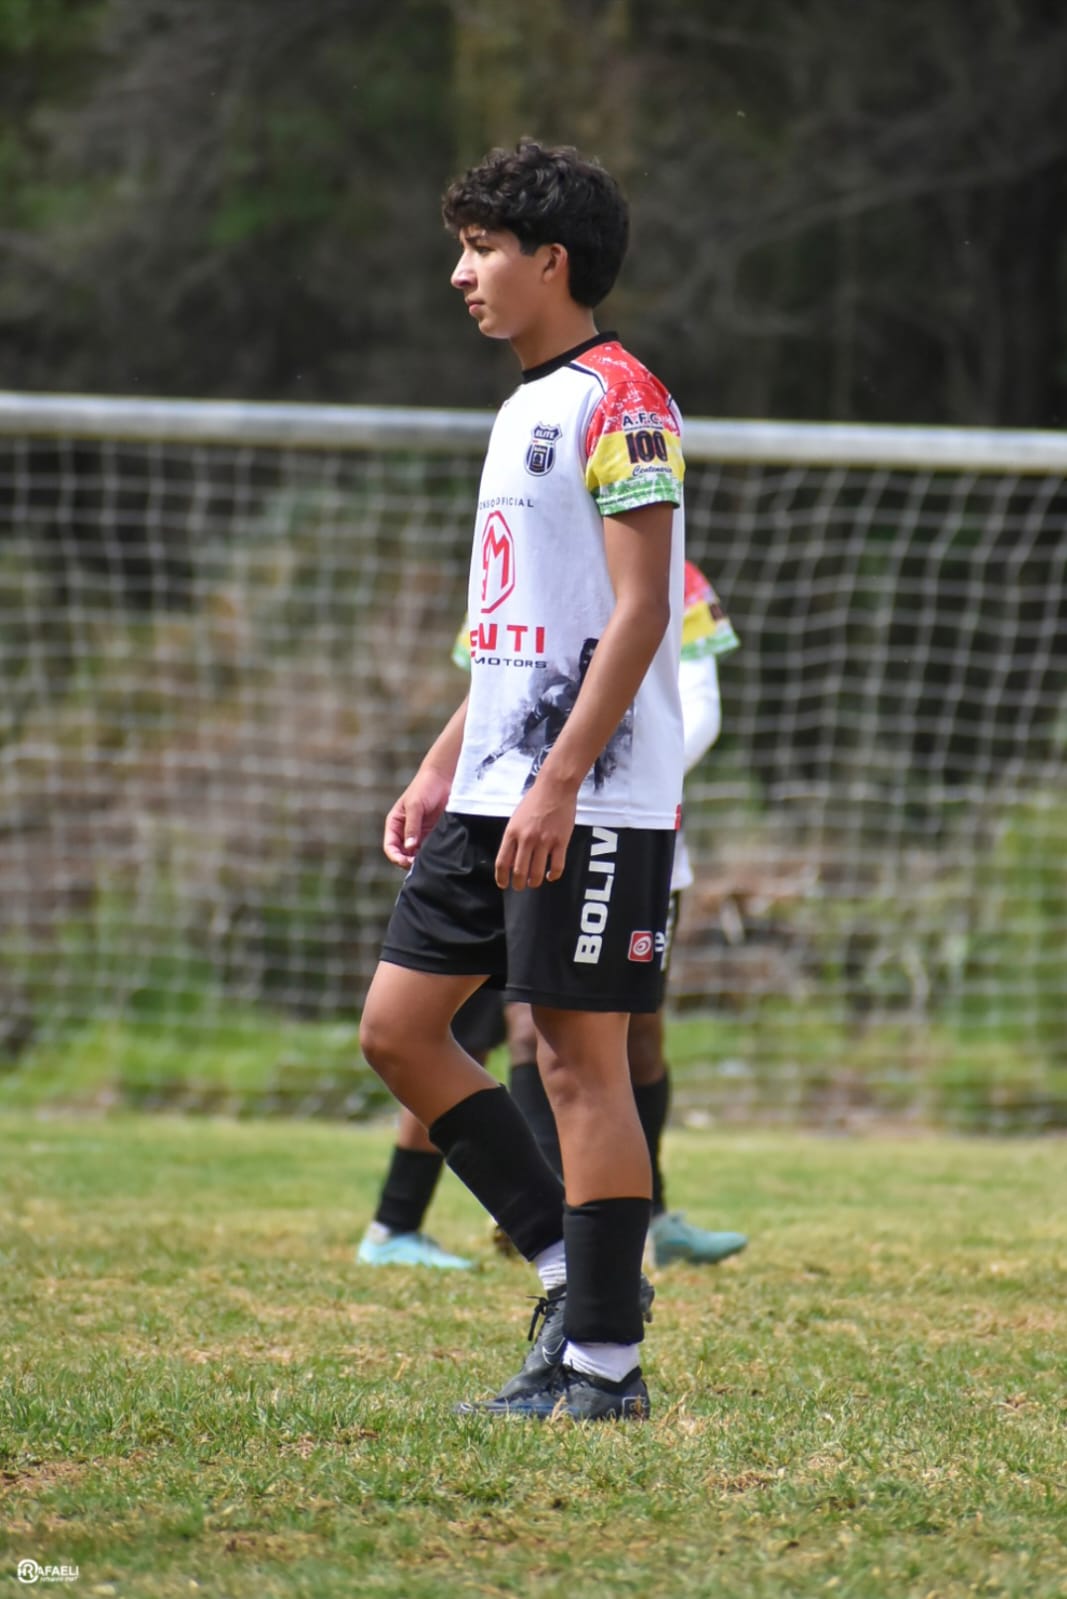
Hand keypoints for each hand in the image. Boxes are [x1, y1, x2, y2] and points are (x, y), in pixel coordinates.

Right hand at [383, 766, 451, 867]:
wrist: (444, 777)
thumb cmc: (425, 787)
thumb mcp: (415, 806)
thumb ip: (412, 827)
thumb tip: (409, 847)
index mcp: (395, 824)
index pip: (390, 847)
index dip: (396, 857)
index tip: (406, 862)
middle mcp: (406, 831)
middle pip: (403, 854)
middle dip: (409, 862)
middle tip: (420, 865)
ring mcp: (421, 833)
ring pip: (417, 854)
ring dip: (422, 860)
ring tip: (430, 861)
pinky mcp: (434, 833)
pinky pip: (431, 848)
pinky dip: (433, 854)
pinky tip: (438, 856)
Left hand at [495, 775, 577, 890]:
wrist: (555, 788)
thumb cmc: (535, 801)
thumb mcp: (516, 818)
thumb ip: (513, 837)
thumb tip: (511, 857)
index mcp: (512, 833)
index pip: (502, 862)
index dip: (501, 878)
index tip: (503, 884)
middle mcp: (526, 839)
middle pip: (519, 871)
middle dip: (518, 884)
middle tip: (520, 887)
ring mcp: (544, 841)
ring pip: (537, 873)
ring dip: (534, 882)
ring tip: (534, 883)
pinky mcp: (560, 842)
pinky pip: (556, 866)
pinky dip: (553, 875)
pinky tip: (550, 876)